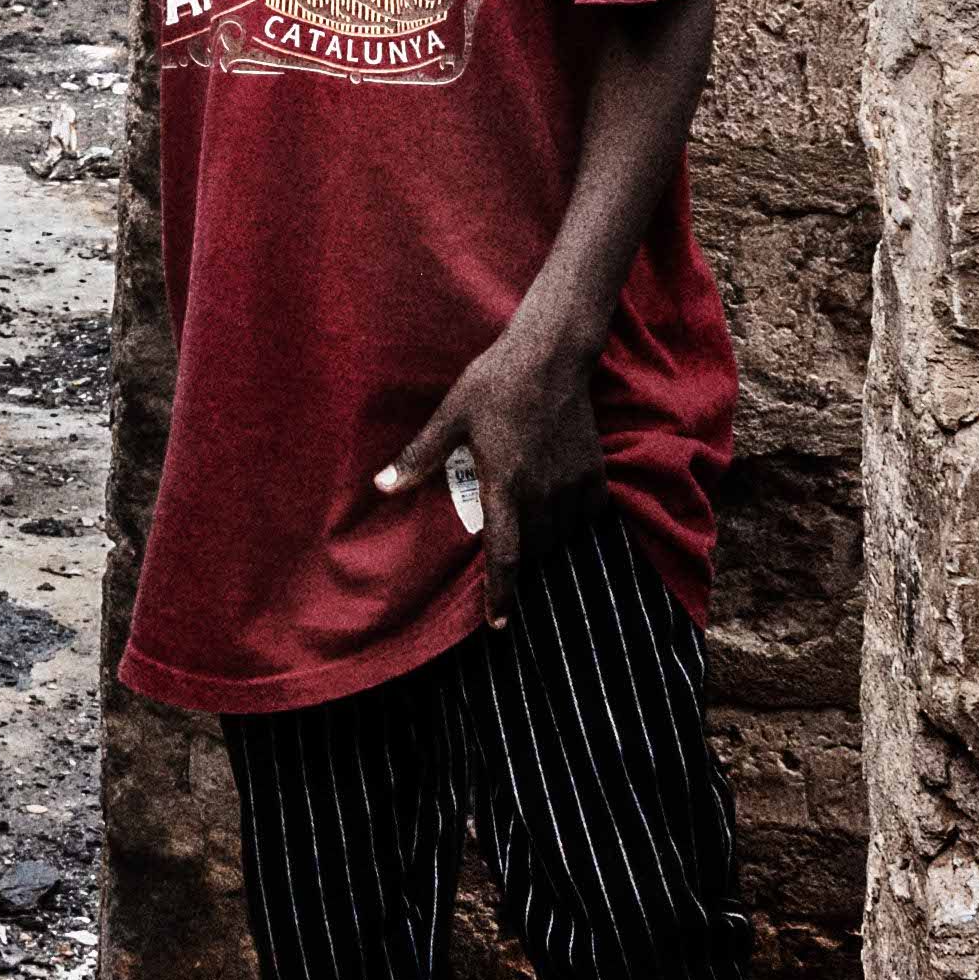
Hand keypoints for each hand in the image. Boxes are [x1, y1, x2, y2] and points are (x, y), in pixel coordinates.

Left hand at [384, 331, 593, 627]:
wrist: (551, 353)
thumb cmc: (494, 381)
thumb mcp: (451, 414)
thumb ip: (420, 456)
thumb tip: (383, 487)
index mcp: (506, 483)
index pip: (505, 555)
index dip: (500, 594)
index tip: (497, 626)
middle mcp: (544, 492)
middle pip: (532, 550)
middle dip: (516, 560)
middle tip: (500, 548)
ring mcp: (574, 484)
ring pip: (559, 536)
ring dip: (542, 540)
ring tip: (525, 524)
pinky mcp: (595, 473)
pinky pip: (586, 516)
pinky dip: (570, 521)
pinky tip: (554, 504)